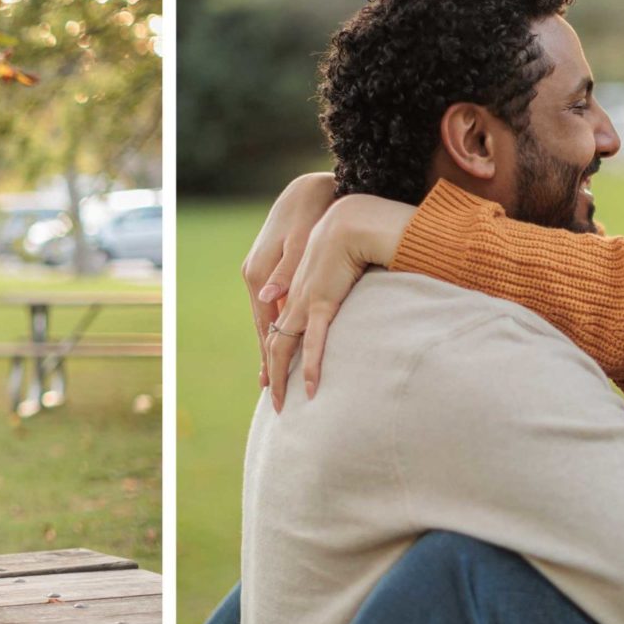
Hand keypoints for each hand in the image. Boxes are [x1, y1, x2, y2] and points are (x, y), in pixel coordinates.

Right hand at [244, 173, 337, 387]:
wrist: (307, 189)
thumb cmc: (310, 213)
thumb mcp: (299, 242)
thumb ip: (286, 272)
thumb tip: (268, 299)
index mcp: (260, 273)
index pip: (264, 324)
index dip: (270, 355)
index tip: (274, 382)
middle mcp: (254, 275)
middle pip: (261, 326)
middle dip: (266, 359)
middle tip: (269, 392)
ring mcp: (259, 271)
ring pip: (264, 317)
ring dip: (268, 346)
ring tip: (271, 375)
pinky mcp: (269, 268)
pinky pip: (269, 305)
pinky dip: (273, 326)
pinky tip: (277, 337)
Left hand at [264, 193, 415, 409]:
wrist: (351, 221)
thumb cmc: (343, 240)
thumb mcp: (324, 267)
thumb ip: (312, 286)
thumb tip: (287, 300)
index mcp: (291, 291)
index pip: (274, 329)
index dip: (271, 355)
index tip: (272, 378)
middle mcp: (291, 298)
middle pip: (272, 342)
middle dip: (272, 374)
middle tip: (275, 401)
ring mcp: (304, 301)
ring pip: (284, 346)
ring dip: (282, 377)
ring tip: (283, 402)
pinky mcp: (322, 302)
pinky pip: (314, 342)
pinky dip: (311, 366)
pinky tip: (312, 388)